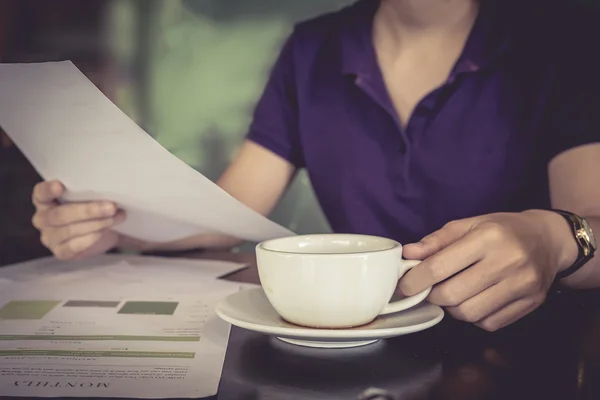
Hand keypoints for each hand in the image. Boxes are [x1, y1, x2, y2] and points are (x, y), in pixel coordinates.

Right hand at [31, 180, 125, 259]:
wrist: (105, 233)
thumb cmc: (93, 210)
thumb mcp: (91, 198)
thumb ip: (92, 194)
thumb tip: (111, 192)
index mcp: (45, 200)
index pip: (41, 193)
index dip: (48, 190)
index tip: (59, 186)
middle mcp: (43, 218)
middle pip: (60, 214)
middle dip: (87, 211)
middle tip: (110, 207)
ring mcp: (50, 237)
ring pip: (69, 231)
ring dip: (95, 224)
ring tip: (113, 219)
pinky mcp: (61, 252)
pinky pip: (73, 247)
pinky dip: (90, 239)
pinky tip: (102, 233)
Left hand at [398, 211, 576, 330]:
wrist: (548, 239)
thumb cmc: (502, 230)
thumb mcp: (468, 225)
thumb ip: (436, 241)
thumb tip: (408, 254)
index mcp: (488, 237)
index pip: (439, 266)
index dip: (415, 280)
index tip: (404, 286)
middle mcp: (507, 261)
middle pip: (452, 295)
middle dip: (433, 296)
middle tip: (430, 289)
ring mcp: (522, 285)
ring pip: (469, 313)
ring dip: (452, 309)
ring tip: (453, 294)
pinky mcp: (532, 303)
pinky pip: (489, 323)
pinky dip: (474, 317)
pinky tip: (475, 300)